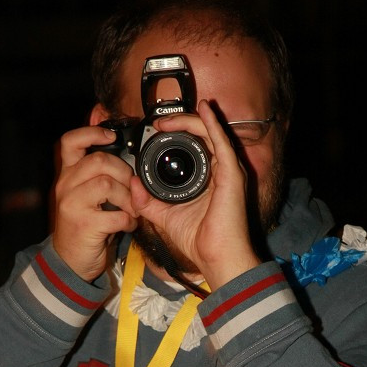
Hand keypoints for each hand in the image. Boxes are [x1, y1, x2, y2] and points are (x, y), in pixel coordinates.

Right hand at [52, 126, 139, 281]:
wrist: (69, 261)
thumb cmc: (84, 226)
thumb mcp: (87, 196)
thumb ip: (99, 175)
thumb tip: (126, 157)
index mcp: (67, 175)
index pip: (71, 141)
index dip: (92, 132)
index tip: (111, 135)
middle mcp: (66, 186)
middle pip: (99, 161)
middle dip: (124, 172)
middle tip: (132, 189)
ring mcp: (73, 205)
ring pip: (108, 184)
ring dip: (128, 198)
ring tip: (132, 210)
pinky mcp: (84, 225)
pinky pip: (116, 214)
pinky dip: (128, 220)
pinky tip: (127, 225)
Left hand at [130, 100, 261, 289]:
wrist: (216, 257)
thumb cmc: (200, 241)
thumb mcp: (164, 216)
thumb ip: (147, 200)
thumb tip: (133, 183)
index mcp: (207, 179)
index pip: (193, 148)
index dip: (175, 135)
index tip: (155, 132)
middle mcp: (220, 171)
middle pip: (201, 136)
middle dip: (179, 124)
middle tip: (158, 123)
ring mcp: (229, 170)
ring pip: (210, 133)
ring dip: (189, 121)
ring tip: (168, 118)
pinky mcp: (233, 173)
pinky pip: (222, 141)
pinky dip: (213, 123)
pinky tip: (204, 109)